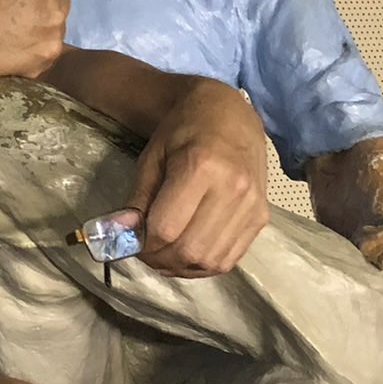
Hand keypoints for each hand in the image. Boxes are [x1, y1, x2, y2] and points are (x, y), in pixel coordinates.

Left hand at [123, 82, 268, 275]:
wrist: (229, 116)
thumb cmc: (185, 131)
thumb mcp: (152, 158)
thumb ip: (137, 200)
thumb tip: (121, 236)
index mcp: (201, 166)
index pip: (166, 228)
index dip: (143, 244)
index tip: (132, 242)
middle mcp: (233, 188)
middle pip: (190, 250)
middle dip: (160, 259)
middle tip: (146, 251)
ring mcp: (252, 205)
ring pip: (210, 261)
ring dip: (180, 267)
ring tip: (164, 254)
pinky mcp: (261, 218)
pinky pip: (229, 259)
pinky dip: (203, 266)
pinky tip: (187, 255)